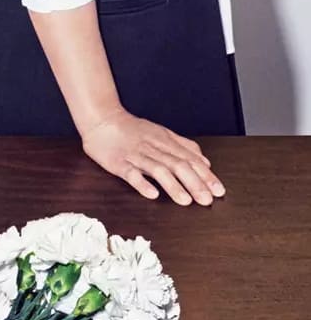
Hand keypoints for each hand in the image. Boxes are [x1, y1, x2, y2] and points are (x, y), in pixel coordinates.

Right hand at [80, 110, 223, 204]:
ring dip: (173, 186)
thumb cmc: (130, 128)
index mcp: (165, 142)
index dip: (206, 176)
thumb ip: (184, 146)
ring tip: (185, 201)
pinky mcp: (117, 162)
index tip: (218, 190)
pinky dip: (142, 183)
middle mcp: (153, 149)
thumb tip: (205, 162)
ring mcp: (135, 156)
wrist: (100, 118)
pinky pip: (130, 173)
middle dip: (194, 183)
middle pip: (178, 165)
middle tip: (207, 200)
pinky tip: (152, 194)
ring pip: (157, 170)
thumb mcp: (161, 133)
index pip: (190, 160)